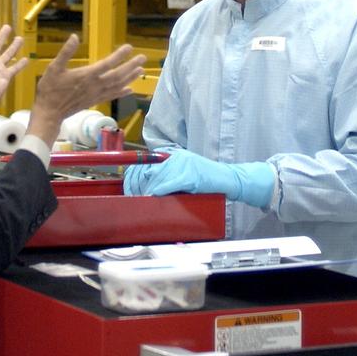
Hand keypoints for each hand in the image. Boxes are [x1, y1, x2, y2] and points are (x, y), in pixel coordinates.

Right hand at [28, 35, 145, 147]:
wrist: (49, 113)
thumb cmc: (50, 89)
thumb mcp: (53, 68)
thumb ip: (65, 52)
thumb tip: (74, 37)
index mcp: (86, 76)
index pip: (107, 64)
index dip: (119, 56)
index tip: (129, 47)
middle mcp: (94, 85)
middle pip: (117, 75)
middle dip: (130, 66)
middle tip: (143, 58)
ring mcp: (95, 94)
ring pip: (117, 86)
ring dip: (130, 78)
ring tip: (141, 70)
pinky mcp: (94, 101)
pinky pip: (111, 96)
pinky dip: (121, 92)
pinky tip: (130, 89)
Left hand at [123, 148, 274, 207]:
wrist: (228, 178)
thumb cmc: (205, 179)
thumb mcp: (182, 171)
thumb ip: (164, 174)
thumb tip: (142, 186)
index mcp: (170, 154)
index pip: (142, 162)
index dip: (132, 177)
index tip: (128, 190)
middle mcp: (175, 156)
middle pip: (146, 171)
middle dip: (136, 187)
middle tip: (133, 199)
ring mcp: (183, 164)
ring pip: (156, 178)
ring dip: (147, 192)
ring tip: (143, 202)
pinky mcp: (191, 175)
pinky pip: (170, 183)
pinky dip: (160, 191)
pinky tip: (155, 197)